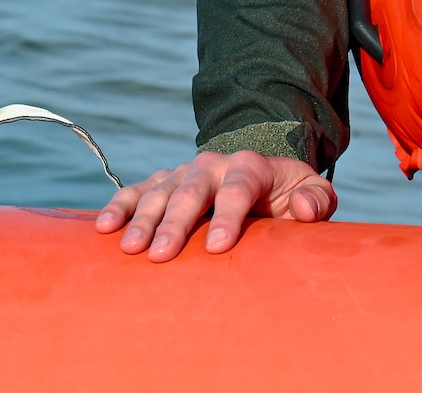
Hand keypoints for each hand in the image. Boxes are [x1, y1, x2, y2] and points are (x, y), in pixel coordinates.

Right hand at [94, 150, 336, 261]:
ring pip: (160, 190)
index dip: (228, 217)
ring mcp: (185, 172)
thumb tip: (302, 208)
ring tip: (130, 248)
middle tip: (160, 255)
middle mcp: (214, 164)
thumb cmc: (288, 195)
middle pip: (192, 190)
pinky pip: (137, 190)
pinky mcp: (165, 182)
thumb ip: (317, 200)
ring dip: (143, 218)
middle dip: (175, 222)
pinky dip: (120, 206)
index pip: (239, 188)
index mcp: (252, 166)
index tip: (216, 247)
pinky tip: (104, 227)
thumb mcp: (313, 193)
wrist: (261, 175)